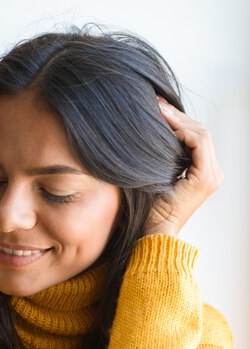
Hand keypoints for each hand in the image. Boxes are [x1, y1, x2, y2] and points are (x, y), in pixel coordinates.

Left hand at [144, 97, 223, 236]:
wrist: (153, 231)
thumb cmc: (149, 209)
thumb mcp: (158, 175)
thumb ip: (164, 156)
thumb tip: (153, 130)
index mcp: (203, 173)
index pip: (196, 137)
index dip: (179, 121)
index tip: (157, 110)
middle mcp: (213, 173)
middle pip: (200, 132)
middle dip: (178, 116)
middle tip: (157, 104)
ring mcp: (212, 176)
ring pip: (201, 134)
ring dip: (179, 120)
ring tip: (158, 110)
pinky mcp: (205, 178)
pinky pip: (199, 143)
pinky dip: (183, 132)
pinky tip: (165, 126)